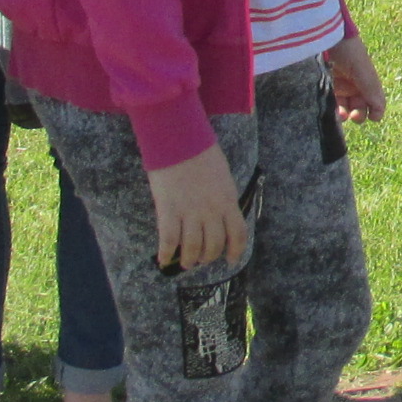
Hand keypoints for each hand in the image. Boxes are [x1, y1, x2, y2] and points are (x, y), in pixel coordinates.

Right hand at [145, 145, 246, 271]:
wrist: (179, 138)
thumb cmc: (200, 152)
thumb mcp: (223, 176)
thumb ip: (223, 198)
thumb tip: (219, 217)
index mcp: (228, 200)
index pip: (238, 234)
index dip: (235, 251)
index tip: (230, 260)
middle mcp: (212, 211)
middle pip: (214, 245)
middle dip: (208, 257)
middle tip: (202, 260)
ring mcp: (190, 212)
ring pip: (193, 248)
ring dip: (189, 260)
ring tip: (186, 263)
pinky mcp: (169, 210)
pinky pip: (169, 240)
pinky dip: (166, 254)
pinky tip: (163, 259)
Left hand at [327, 30, 387, 123]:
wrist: (322, 35)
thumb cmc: (346, 48)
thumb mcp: (361, 67)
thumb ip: (371, 87)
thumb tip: (379, 112)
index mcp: (365, 78)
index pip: (373, 99)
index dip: (375, 109)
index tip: (373, 117)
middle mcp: (351, 83)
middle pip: (358, 106)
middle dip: (358, 114)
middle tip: (353, 116)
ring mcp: (336, 85)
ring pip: (342, 108)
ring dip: (343, 115)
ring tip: (340, 115)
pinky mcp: (321, 86)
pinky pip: (327, 103)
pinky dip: (330, 110)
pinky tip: (330, 112)